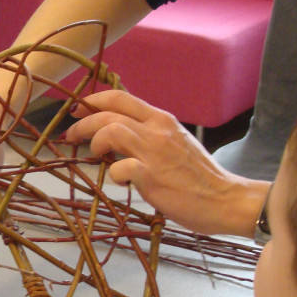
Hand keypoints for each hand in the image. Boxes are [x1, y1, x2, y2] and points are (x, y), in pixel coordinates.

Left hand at [63, 90, 266, 236]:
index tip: (78, 110)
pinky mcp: (152, 177)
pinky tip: (120, 182)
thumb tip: (121, 134)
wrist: (225, 199)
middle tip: (71, 135)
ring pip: (111, 131)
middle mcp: (157, 130)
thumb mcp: (176, 142)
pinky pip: (119, 168)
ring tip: (94, 155)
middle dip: (83, 122)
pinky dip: (113, 174)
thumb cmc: (199, 176)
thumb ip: (151, 134)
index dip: (92, 101)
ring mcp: (154, 153)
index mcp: (162, 119)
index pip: (120, 97)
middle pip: (109, 113)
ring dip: (95, 142)